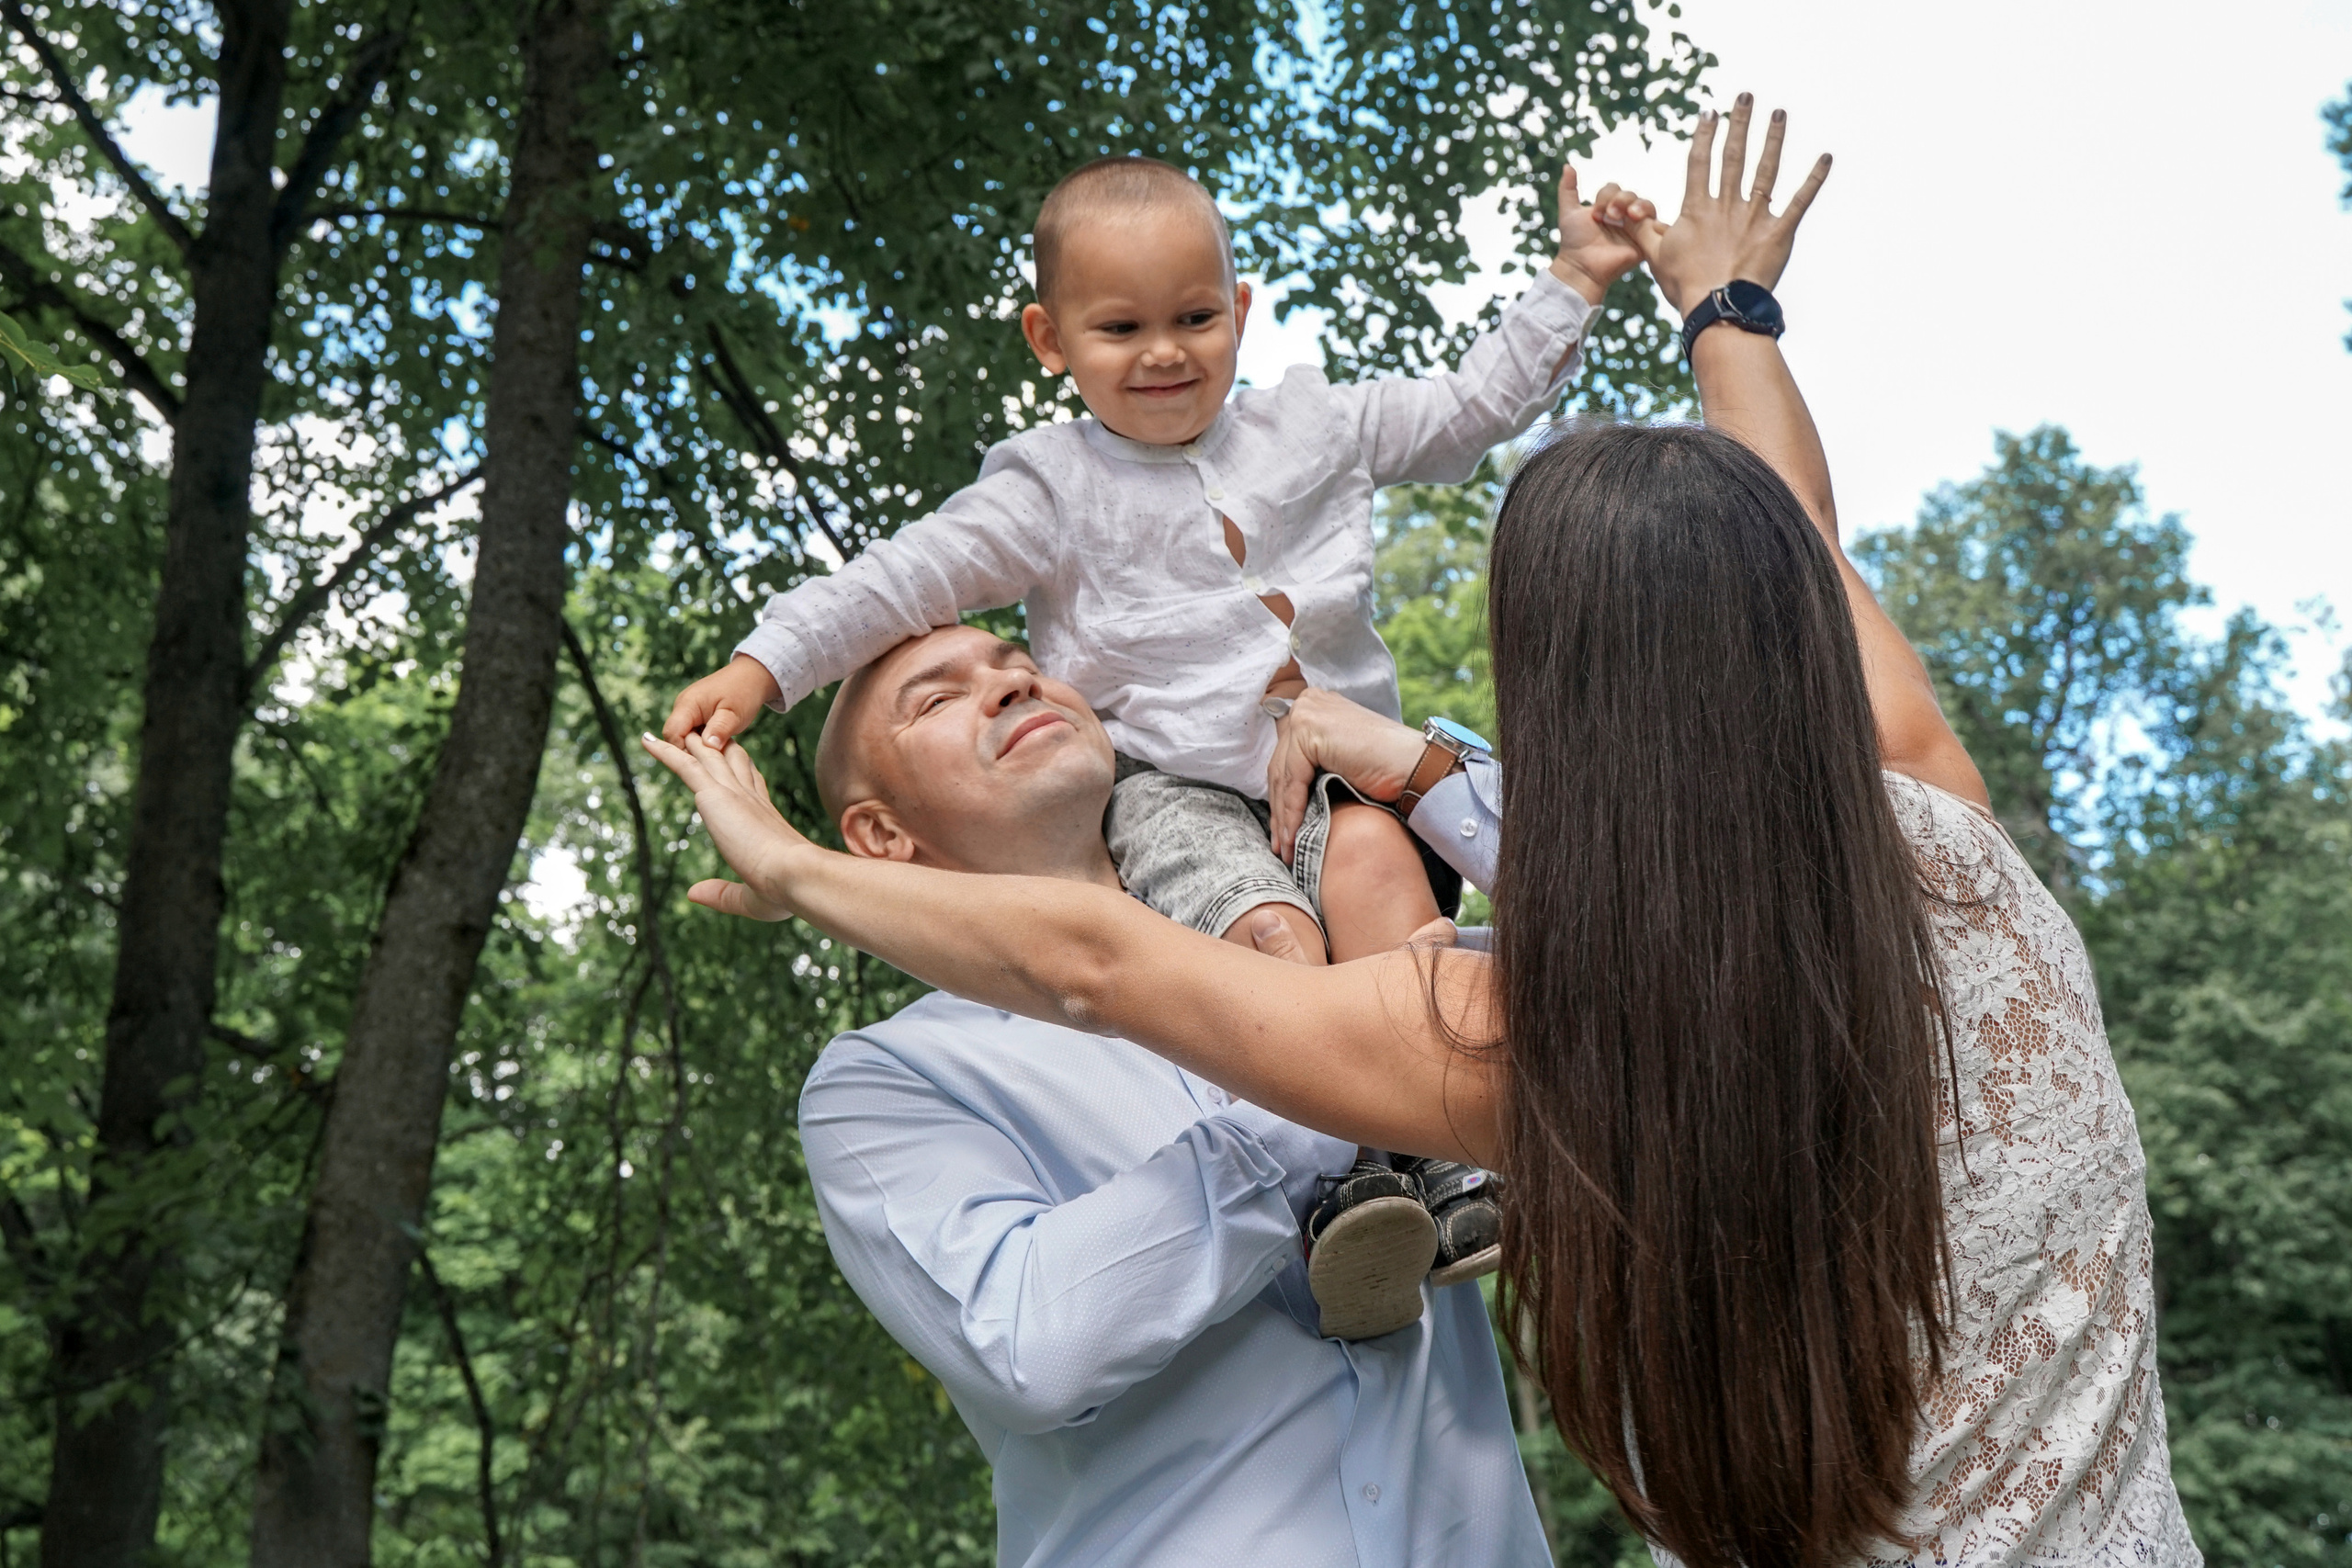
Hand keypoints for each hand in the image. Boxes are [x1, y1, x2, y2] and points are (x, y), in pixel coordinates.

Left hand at [637, 729, 814, 919]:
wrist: (794, 874)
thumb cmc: (787, 891)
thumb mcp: (752, 897)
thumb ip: (722, 894)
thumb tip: (693, 893)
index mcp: (767, 819)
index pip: (752, 786)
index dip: (743, 772)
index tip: (737, 760)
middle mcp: (751, 799)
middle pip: (731, 762)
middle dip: (718, 747)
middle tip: (703, 732)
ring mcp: (733, 794)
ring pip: (706, 757)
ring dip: (690, 742)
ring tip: (674, 728)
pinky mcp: (715, 795)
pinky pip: (684, 764)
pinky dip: (666, 751)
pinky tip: (649, 741)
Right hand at [661, 653, 781, 747]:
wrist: (752, 675)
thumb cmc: (744, 691)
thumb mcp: (734, 713)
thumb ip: (720, 729)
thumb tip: (708, 747)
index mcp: (688, 704)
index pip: (671, 734)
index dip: (684, 751)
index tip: (705, 761)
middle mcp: (682, 707)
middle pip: (675, 738)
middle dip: (692, 751)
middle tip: (716, 759)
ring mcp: (688, 711)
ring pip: (684, 738)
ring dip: (699, 747)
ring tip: (720, 750)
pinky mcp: (695, 715)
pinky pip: (692, 734)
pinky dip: (704, 742)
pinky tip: (719, 744)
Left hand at [1265, 688, 1426, 862]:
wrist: (1414, 766)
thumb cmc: (1386, 768)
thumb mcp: (1341, 759)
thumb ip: (1315, 761)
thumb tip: (1283, 792)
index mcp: (1314, 705)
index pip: (1286, 757)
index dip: (1282, 797)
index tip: (1282, 831)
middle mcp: (1308, 703)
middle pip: (1281, 766)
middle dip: (1279, 811)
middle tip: (1281, 845)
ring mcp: (1307, 713)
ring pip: (1283, 776)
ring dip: (1283, 818)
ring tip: (1286, 849)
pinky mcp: (1308, 730)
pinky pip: (1293, 780)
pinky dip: (1292, 812)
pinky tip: (1293, 837)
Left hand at [1549, 164, 1656, 306]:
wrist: (1581, 267)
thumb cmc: (1574, 242)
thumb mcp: (1568, 213)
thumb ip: (1567, 190)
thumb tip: (1568, 165)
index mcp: (1608, 208)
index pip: (1615, 189)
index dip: (1607, 196)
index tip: (1595, 214)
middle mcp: (1623, 216)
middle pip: (1631, 195)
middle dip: (1621, 200)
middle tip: (1609, 216)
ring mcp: (1635, 228)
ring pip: (1646, 205)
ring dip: (1637, 205)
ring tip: (1627, 216)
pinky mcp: (1645, 241)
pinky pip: (1658, 225)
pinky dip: (1651, 219)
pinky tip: (1638, 221)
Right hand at [1628, 94, 1829, 315]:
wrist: (1718, 307)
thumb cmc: (1684, 285)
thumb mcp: (1654, 256)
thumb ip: (1642, 229)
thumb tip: (1622, 211)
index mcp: (1697, 208)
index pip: (1699, 162)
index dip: (1704, 135)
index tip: (1709, 112)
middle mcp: (1727, 205)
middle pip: (1734, 155)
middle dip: (1740, 122)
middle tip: (1746, 95)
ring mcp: (1755, 216)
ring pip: (1766, 169)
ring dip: (1774, 138)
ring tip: (1779, 113)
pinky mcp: (1779, 232)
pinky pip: (1800, 200)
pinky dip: (1815, 178)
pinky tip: (1826, 157)